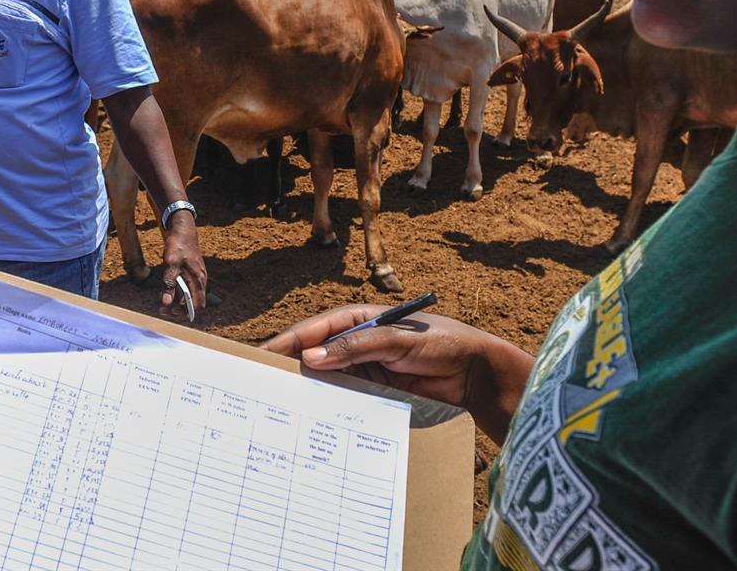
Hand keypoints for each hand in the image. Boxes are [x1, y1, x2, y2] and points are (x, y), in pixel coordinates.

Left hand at [159, 212, 206, 319]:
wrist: (183, 229)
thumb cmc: (178, 245)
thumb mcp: (170, 263)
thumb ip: (169, 284)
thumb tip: (166, 303)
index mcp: (198, 280)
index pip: (197, 306)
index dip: (185, 313)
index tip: (170, 311)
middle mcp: (201, 280)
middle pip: (194, 304)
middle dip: (179, 309)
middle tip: (163, 309)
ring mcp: (198, 277)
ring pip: (191, 296)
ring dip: (178, 302)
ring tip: (164, 300)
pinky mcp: (193, 273)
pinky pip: (189, 288)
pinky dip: (179, 293)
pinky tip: (168, 289)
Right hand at [262, 305, 530, 442]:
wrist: (475, 373)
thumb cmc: (440, 343)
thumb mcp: (397, 341)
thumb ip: (355, 347)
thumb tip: (310, 357)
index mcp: (360, 319)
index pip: (315, 329)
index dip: (288, 341)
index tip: (263, 355)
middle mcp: (358, 342)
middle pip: (316, 353)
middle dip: (291, 366)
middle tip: (262, 384)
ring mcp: (366, 367)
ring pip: (328, 377)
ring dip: (308, 388)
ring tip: (281, 404)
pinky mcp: (375, 391)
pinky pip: (346, 397)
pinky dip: (330, 404)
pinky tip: (314, 417)